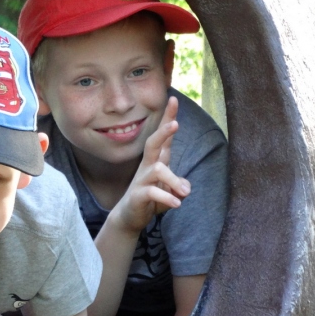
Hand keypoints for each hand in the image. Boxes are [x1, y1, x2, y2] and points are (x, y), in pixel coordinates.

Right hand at [110, 96, 190, 234]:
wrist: (130, 216)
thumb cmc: (152, 197)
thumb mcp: (171, 190)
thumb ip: (180, 185)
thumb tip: (184, 188)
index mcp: (156, 160)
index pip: (163, 137)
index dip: (168, 118)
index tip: (173, 99)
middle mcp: (148, 166)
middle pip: (153, 143)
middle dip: (164, 132)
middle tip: (175, 124)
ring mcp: (141, 180)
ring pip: (158, 170)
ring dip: (174, 180)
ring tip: (184, 193)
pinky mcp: (138, 195)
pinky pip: (153, 192)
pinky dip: (167, 197)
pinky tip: (177, 204)